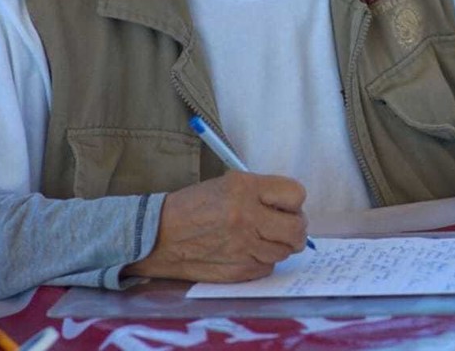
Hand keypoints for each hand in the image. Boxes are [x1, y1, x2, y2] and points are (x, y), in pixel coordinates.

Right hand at [123, 172, 308, 282]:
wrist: (157, 236)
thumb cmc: (193, 207)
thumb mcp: (227, 184)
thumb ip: (261, 192)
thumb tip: (291, 208)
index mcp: (245, 188)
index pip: (296, 194)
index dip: (293, 202)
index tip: (286, 206)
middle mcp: (247, 216)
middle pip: (297, 228)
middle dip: (296, 229)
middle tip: (285, 227)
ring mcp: (243, 246)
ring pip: (285, 251)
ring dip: (278, 246)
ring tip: (260, 239)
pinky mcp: (238, 271)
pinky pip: (267, 268)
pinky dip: (262, 261)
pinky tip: (245, 253)